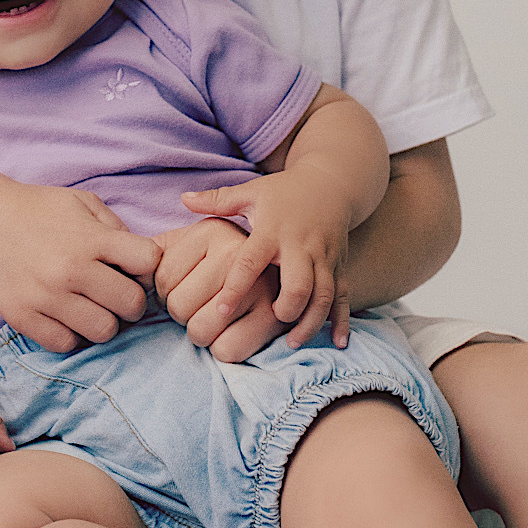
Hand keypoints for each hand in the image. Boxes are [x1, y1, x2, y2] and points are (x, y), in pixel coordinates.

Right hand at [0, 181, 161, 352]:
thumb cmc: (36, 209)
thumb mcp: (82, 203)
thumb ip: (116, 229)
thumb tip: (143, 262)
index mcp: (90, 239)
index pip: (148, 262)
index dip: (147, 266)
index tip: (134, 266)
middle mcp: (70, 270)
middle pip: (131, 305)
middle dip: (131, 301)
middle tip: (116, 294)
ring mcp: (45, 297)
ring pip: (103, 331)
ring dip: (104, 322)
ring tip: (92, 307)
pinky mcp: (22, 318)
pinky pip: (65, 344)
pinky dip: (71, 334)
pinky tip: (66, 316)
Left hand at [153, 219, 284, 363]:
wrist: (286, 264)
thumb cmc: (223, 260)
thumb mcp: (191, 241)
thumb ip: (154, 247)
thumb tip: (120, 267)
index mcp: (210, 230)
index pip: (161, 280)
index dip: (164, 293)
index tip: (185, 286)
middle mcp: (237, 252)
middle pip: (178, 308)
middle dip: (182, 314)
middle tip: (200, 305)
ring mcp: (259, 284)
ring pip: (199, 332)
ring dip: (201, 334)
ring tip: (215, 318)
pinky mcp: (274, 317)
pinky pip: (226, 351)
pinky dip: (224, 349)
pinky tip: (233, 331)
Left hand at [179, 172, 354, 349]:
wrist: (332, 184)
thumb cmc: (284, 192)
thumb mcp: (251, 192)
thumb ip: (217, 200)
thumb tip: (183, 199)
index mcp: (273, 231)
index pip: (251, 261)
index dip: (236, 286)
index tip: (220, 310)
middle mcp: (300, 246)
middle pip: (298, 285)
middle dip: (286, 309)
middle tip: (270, 321)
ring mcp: (324, 257)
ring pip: (323, 295)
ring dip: (310, 321)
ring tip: (292, 342)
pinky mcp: (339, 265)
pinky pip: (344, 296)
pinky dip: (342, 321)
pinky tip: (338, 343)